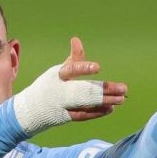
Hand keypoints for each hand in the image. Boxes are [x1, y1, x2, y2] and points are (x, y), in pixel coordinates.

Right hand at [12, 38, 126, 136]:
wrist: (32, 109)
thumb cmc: (50, 86)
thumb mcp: (59, 70)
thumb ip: (73, 58)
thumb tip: (76, 39)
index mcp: (58, 75)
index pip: (71, 70)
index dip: (84, 68)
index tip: (98, 67)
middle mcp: (60, 91)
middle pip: (85, 90)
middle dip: (105, 90)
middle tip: (124, 89)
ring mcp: (63, 106)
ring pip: (87, 104)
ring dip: (106, 102)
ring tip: (122, 99)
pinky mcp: (66, 118)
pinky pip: (84, 115)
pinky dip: (97, 112)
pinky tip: (111, 108)